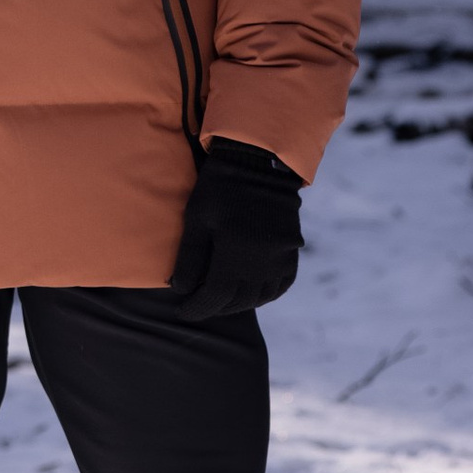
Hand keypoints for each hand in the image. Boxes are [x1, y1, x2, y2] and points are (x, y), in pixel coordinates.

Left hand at [166, 139, 302, 315]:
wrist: (259, 161)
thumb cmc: (220, 188)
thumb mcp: (197, 219)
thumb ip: (190, 258)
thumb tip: (181, 290)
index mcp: (235, 256)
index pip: (215, 297)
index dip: (197, 308)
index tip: (183, 311)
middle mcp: (262, 263)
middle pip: (238, 301)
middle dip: (216, 307)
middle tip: (200, 305)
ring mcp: (281, 257)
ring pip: (261, 296)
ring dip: (241, 303)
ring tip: (223, 300)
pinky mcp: (292, 249)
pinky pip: (282, 283)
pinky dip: (266, 293)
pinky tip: (253, 292)